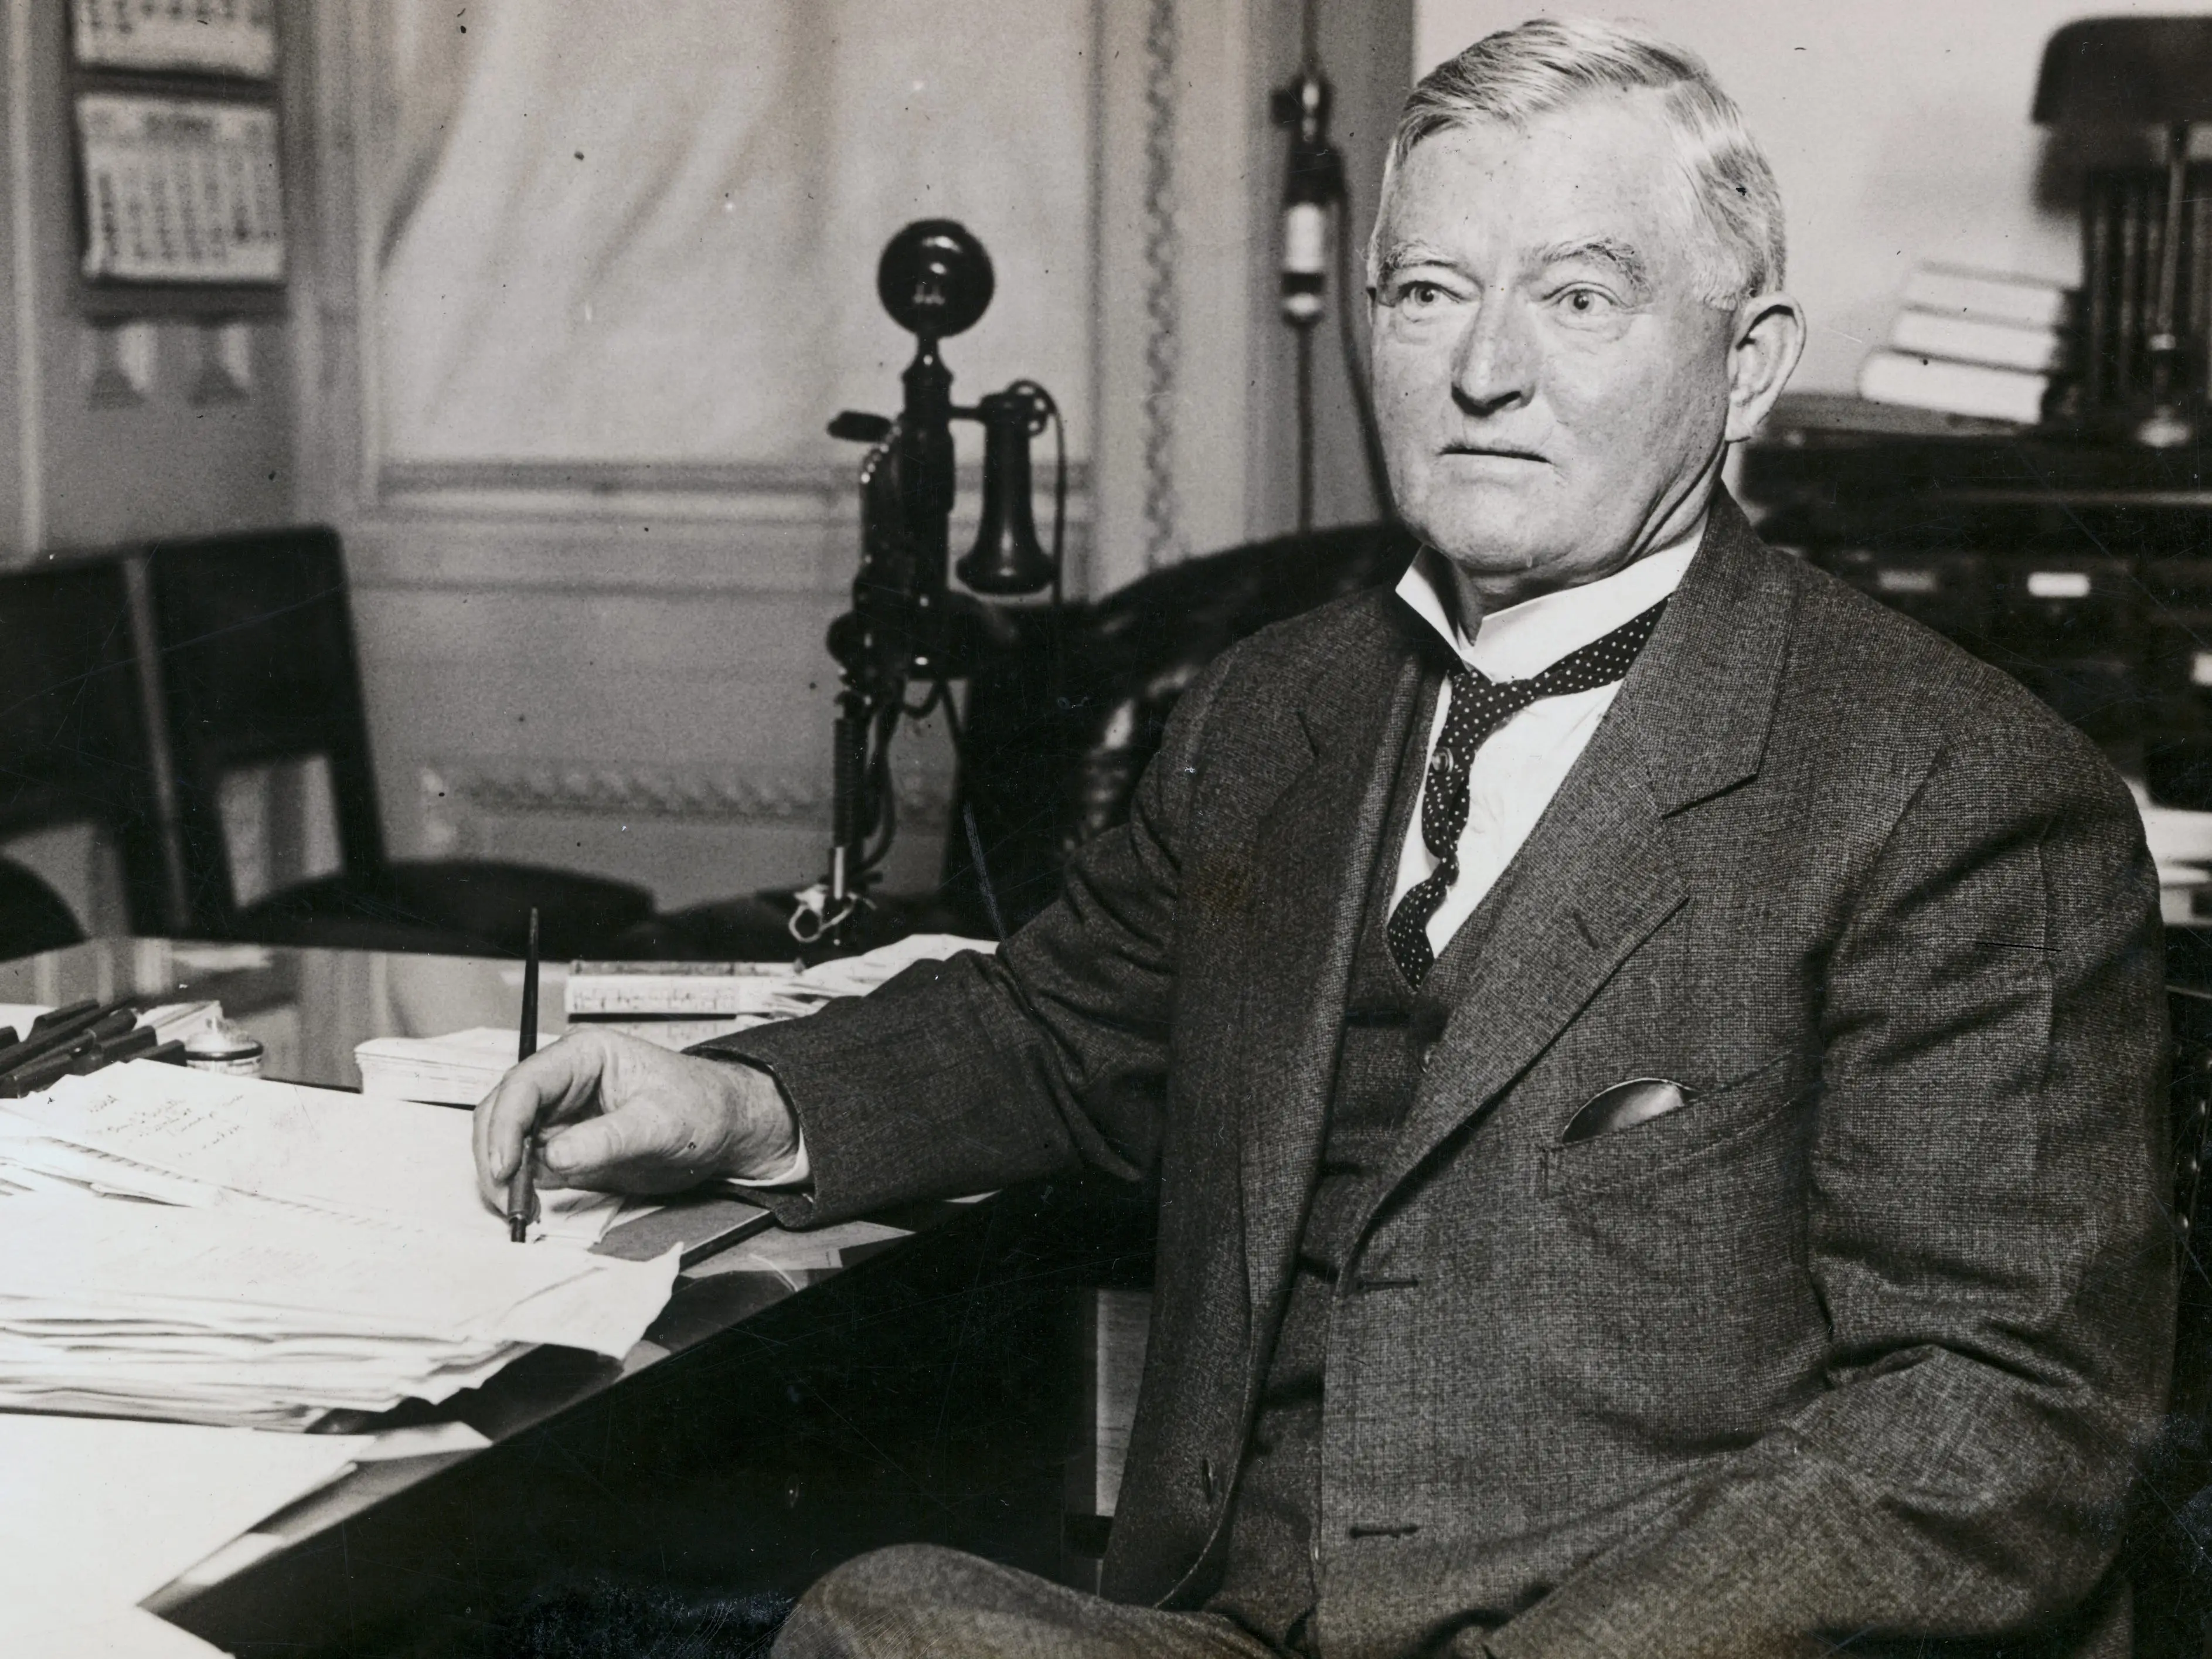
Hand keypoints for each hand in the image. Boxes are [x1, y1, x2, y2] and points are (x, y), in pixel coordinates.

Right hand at [471, 1028, 800, 1209]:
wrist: (725, 1129)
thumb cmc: (703, 1108)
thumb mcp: (663, 1124)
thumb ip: (610, 1139)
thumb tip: (555, 1157)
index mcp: (584, 1056)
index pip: (525, 1083)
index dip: (506, 1125)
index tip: (504, 1167)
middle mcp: (564, 1082)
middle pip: (502, 1111)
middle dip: (496, 1155)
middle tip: (506, 1199)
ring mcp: (561, 1115)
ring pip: (507, 1141)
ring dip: (503, 1176)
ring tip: (518, 1209)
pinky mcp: (565, 1147)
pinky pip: (526, 1166)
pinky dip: (519, 1188)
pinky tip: (528, 1209)